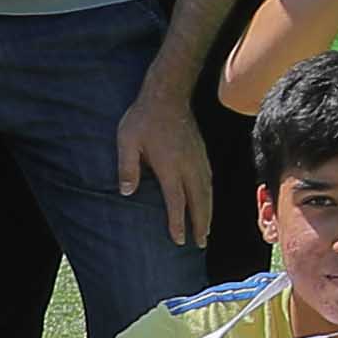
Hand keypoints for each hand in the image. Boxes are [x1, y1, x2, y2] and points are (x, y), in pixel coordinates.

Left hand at [118, 94, 214, 246]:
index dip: (178, 222)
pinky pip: (209, 180)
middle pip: (198, 201)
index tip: (179, 239)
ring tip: (207, 229)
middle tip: (200, 242)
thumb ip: (127, 167)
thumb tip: (127, 192)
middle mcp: (188, 166)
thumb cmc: (143, 119)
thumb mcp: (127, 141)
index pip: (177, 201)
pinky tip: (207, 201)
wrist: (167, 95)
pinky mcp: (201, 153)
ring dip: (208, 212)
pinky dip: (210, 196)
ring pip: (207, 192)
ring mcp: (198, 159)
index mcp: (170, 167)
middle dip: (200, 223)